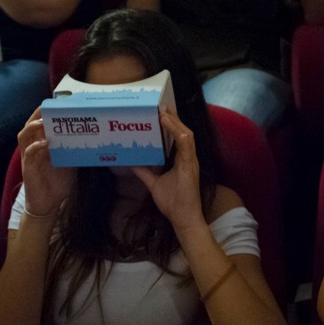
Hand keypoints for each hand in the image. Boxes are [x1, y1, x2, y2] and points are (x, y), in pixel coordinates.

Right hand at [17, 107, 74, 216]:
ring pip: (24, 136)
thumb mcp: (70, 161)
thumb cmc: (59, 182)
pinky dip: (36, 147)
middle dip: (37, 114)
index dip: (44, 112)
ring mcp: (29, 158)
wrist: (50, 205)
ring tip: (42, 121)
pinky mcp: (28, 170)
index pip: (40, 124)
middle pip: (29, 125)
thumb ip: (74, 148)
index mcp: (42, 145)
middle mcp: (33, 148)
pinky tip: (44, 143)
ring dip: (32, 127)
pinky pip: (29, 154)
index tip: (55, 102)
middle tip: (47, 106)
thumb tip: (92, 136)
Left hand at [131, 108, 205, 232]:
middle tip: (161, 107)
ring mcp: (191, 160)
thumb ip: (145, 172)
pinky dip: (177, 132)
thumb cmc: (173, 202)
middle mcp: (188, 157)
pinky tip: (168, 123)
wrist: (183, 217)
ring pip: (186, 134)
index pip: (178, 137)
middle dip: (173, 119)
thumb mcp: (154, 183)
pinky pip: (186, 143)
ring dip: (175, 122)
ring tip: (163, 112)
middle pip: (183, 132)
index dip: (172, 124)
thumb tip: (132, 163)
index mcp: (183, 160)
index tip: (161, 114)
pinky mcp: (191, 165)